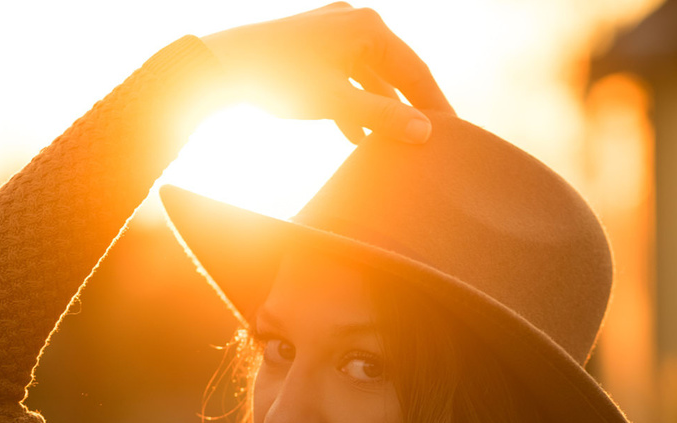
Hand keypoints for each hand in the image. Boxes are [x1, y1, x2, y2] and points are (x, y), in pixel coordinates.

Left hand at [201, 2, 454, 144]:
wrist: (221, 66)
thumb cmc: (278, 79)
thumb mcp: (335, 102)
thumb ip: (381, 118)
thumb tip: (425, 133)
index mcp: (368, 27)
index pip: (415, 71)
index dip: (435, 106)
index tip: (455, 135)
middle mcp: (354, 21)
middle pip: (395, 73)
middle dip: (408, 110)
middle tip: (432, 142)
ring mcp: (334, 31)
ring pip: (370, 78)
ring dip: (379, 111)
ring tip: (392, 146)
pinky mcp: (315, 46)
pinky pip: (347, 76)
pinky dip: (354, 103)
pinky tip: (355, 135)